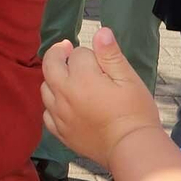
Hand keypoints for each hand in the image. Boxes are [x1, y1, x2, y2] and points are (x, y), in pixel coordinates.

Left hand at [41, 26, 163, 166]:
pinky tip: (63, 104)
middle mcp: (64, 94)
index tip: (101, 60)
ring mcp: (59, 114)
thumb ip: (111, 55)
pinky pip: (46, 113)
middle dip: (57, 53)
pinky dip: (52, 104)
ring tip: (68, 77)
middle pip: (50, 65)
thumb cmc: (135, 112)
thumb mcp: (129, 79)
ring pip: (45, 88)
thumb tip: (101, 32)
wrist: (131, 149)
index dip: (91, 54)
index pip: (78, 54)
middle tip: (66, 49)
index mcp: (81, 78)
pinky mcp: (60, 132)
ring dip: (53, 78)